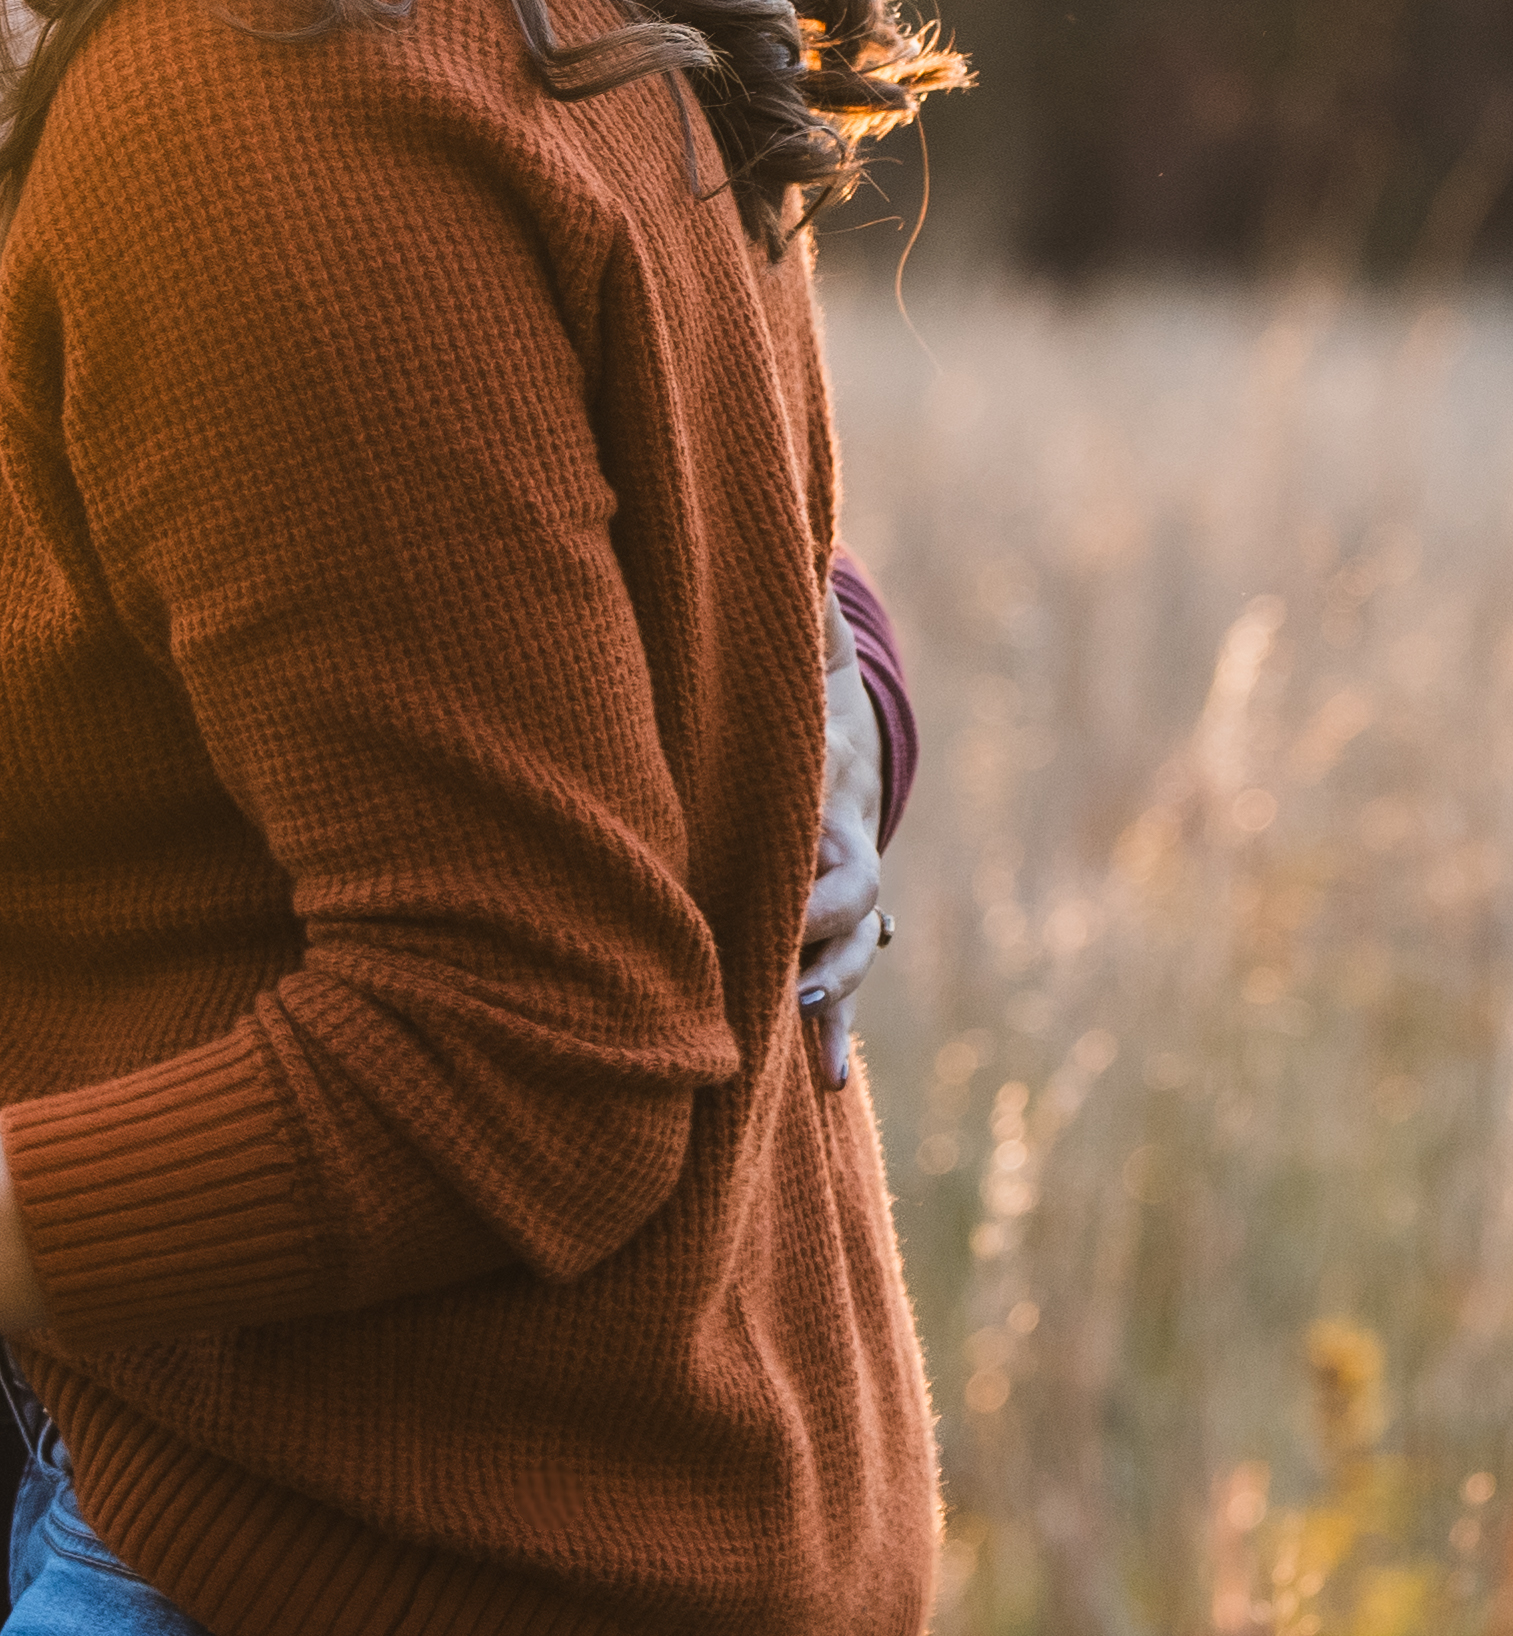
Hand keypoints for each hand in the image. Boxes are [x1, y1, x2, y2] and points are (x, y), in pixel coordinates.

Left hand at [801, 592, 894, 1089]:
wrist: (838, 734)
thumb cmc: (796, 692)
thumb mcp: (803, 653)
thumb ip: (803, 618)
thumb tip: (802, 556)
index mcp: (833, 798)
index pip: (836, 846)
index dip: (812, 875)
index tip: (780, 893)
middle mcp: (850, 858)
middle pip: (856, 911)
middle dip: (824, 943)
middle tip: (784, 969)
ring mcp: (846, 902)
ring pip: (855, 958)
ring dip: (835, 999)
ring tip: (806, 1044)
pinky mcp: (826, 932)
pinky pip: (841, 987)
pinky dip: (837, 1029)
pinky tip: (829, 1079)